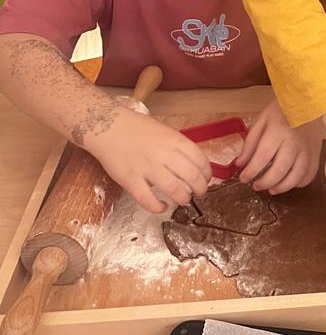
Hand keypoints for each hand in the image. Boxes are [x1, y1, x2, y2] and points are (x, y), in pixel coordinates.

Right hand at [87, 108, 211, 212]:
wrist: (109, 127)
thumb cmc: (137, 128)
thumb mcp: (165, 131)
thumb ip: (178, 147)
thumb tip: (194, 164)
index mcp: (174, 140)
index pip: (200, 160)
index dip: (207, 174)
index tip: (206, 179)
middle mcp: (164, 154)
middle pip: (192, 176)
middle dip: (200, 189)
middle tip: (198, 193)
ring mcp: (147, 168)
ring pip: (174, 189)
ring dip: (183, 198)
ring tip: (182, 200)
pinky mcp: (131, 180)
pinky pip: (147, 200)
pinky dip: (158, 207)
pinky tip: (162, 207)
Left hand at [236, 100, 323, 193]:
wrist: (308, 100)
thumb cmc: (283, 109)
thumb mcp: (262, 120)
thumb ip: (250, 142)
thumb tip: (240, 163)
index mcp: (278, 131)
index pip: (263, 157)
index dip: (251, 171)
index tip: (243, 178)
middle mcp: (294, 142)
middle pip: (280, 170)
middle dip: (265, 183)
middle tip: (256, 186)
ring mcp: (307, 149)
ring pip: (296, 176)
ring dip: (282, 187)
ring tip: (271, 189)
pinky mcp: (316, 152)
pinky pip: (310, 174)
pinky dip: (300, 183)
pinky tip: (290, 182)